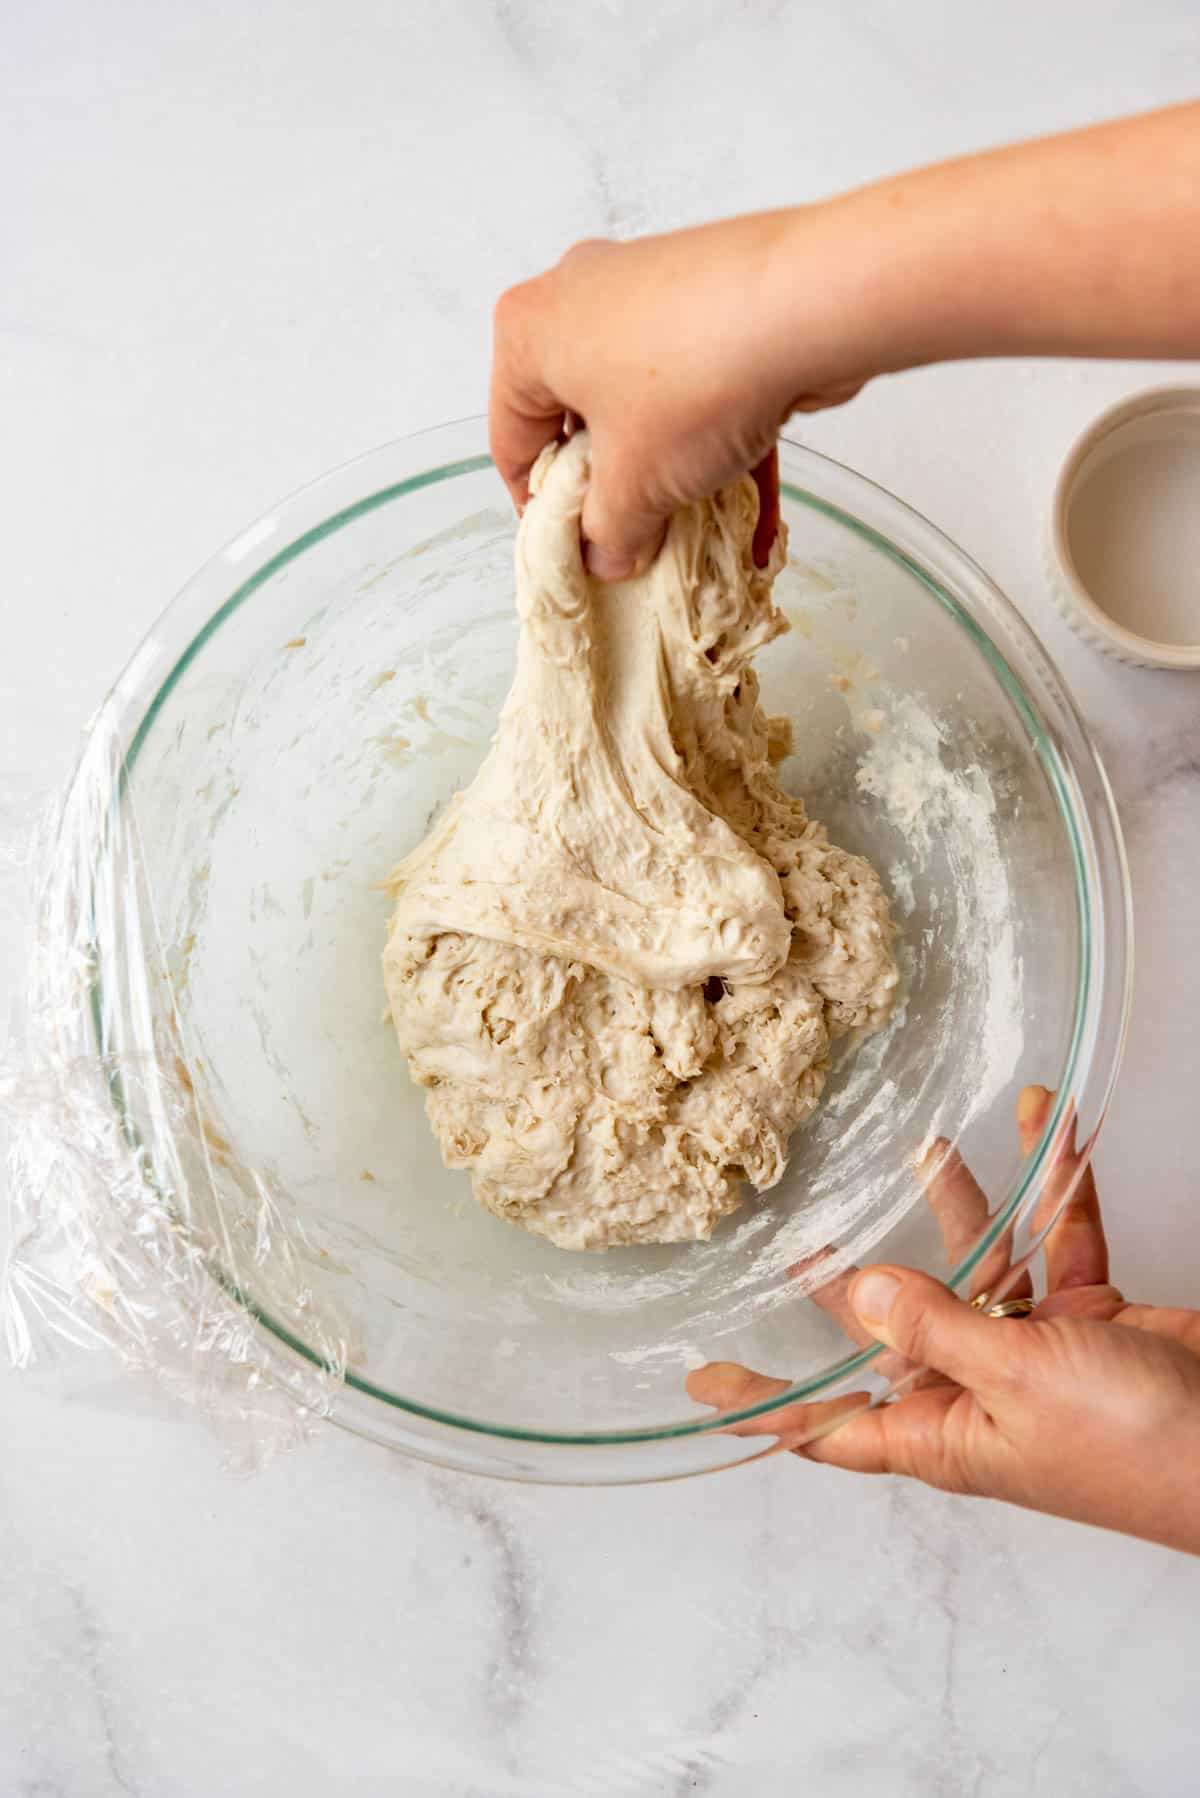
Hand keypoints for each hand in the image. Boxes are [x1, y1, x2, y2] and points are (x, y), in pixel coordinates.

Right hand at [489, 214, 869, 580]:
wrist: (810, 304)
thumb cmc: (690, 384)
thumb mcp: (634, 487)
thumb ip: (608, 533)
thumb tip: (608, 556)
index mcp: (528, 333)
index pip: (512, 441)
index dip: (539, 511)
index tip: (572, 553)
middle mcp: (580, 298)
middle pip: (582, 420)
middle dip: (615, 490)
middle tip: (639, 542)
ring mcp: (651, 291)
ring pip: (650, 406)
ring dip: (674, 474)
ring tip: (701, 535)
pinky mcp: (716, 300)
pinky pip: (704, 389)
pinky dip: (723, 446)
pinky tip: (757, 518)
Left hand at [688, 1088, 1199, 1555]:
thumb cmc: (1134, 1447)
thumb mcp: (1016, 1379)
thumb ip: (936, 1327)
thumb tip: (862, 1291)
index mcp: (946, 1434)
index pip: (832, 1427)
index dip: (767, 1405)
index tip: (704, 1383)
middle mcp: (981, 1394)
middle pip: (898, 1330)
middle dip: (854, 1279)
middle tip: (801, 1235)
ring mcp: (1037, 1356)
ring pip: (982, 1269)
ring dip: (965, 1205)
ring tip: (932, 1142)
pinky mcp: (1092, 1320)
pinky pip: (1060, 1243)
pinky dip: (1057, 1189)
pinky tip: (1049, 1127)